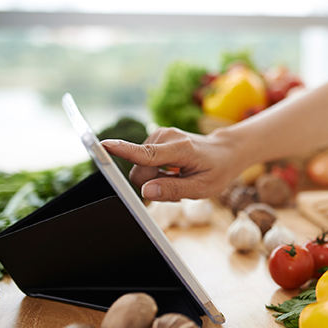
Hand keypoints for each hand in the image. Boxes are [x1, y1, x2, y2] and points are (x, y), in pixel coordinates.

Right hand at [101, 127, 245, 201]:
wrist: (225, 151)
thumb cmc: (217, 170)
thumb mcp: (202, 188)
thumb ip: (173, 190)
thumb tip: (146, 192)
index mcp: (179, 149)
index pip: (146, 154)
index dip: (123, 151)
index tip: (102, 146)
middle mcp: (165, 137)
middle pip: (139, 173)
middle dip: (153, 185)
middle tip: (179, 186)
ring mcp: (159, 136)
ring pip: (141, 170)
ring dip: (157, 179)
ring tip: (179, 177)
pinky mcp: (155, 139)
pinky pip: (144, 164)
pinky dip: (157, 172)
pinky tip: (174, 172)